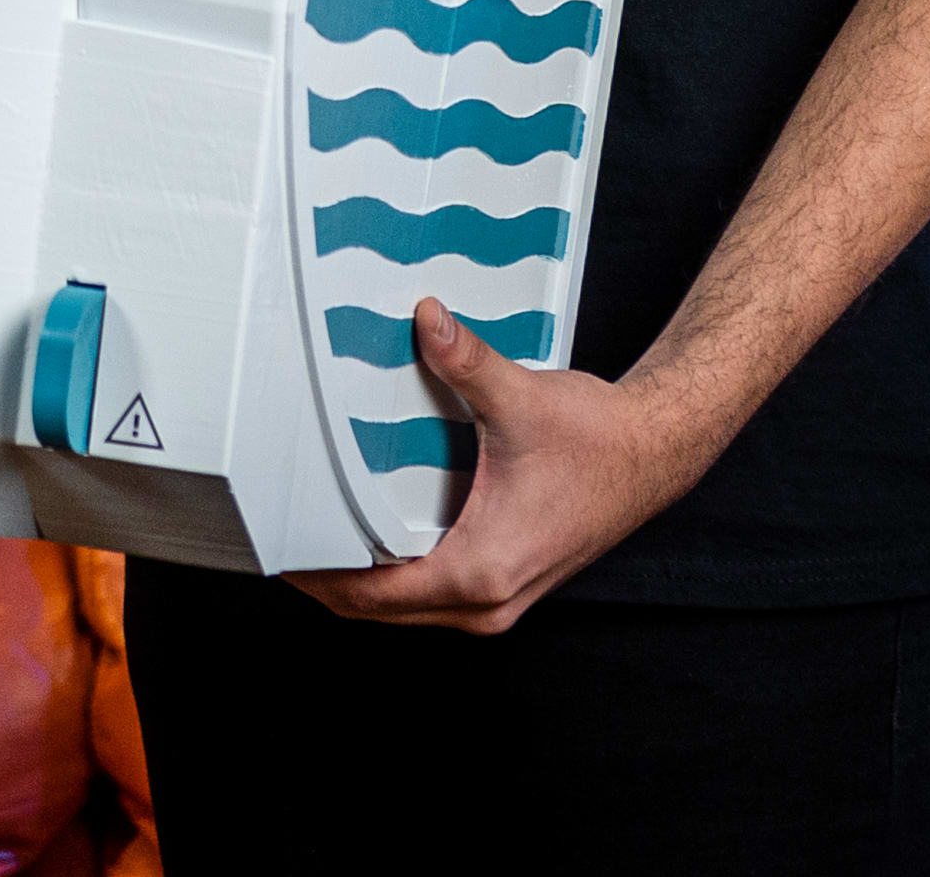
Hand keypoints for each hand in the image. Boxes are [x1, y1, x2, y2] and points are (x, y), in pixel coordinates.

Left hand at [286, 299, 729, 631]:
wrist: (655, 453)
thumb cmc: (599, 440)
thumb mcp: (522, 399)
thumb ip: (466, 361)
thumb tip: (426, 320)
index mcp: (481, 570)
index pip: (373, 594)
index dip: (316, 573)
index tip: (274, 545)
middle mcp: (486, 601)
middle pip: (377, 609)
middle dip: (324, 576)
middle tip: (275, 528)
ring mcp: (495, 598)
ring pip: (401, 606)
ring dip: (355, 575)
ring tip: (309, 525)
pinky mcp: (501, 581)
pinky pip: (426, 592)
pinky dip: (389, 570)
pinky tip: (365, 525)